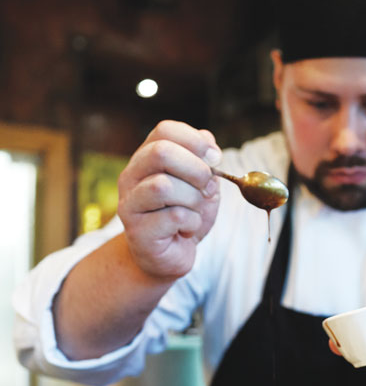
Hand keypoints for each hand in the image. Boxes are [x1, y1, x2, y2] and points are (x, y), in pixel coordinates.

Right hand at [117, 120, 220, 279]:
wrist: (170, 255)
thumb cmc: (184, 217)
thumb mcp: (200, 185)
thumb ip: (203, 160)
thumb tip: (208, 139)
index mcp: (146, 158)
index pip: (165, 130)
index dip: (195, 140)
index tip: (216, 158)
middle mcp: (131, 177)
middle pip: (161, 153)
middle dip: (196, 169)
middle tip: (208, 187)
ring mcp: (130, 204)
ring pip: (164, 186)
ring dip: (193, 199)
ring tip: (196, 211)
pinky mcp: (138, 231)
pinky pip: (174, 217)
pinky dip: (192, 222)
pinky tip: (187, 229)